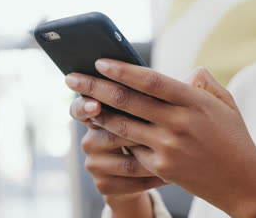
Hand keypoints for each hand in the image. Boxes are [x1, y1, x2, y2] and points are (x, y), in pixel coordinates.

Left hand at [65, 59, 255, 217]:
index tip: (99, 62)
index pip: (150, 80)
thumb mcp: (225, 104)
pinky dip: (116, 138)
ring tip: (78, 103)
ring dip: (97, 113)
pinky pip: (132, 149)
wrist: (244, 182)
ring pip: (122, 126)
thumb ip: (203, 83)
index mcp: (194, 101)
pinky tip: (101, 128)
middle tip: (70, 78)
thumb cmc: (234, 138)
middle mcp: (178, 122)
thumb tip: (185, 72)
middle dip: (93, 87)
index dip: (121, 70)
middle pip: (127, 101)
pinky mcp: (162, 168)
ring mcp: (168, 147)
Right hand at [69, 96, 165, 216]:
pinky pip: (132, 184)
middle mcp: (89, 140)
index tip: (95, 106)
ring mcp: (94, 164)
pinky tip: (169, 176)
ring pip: (127, 163)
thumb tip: (152, 70)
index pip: (79, 109)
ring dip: (154, 161)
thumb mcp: (141, 113)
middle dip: (140, 133)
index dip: (85, 107)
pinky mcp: (103, 185)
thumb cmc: (145, 132)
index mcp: (93, 117)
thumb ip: (139, 96)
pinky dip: (153, 180)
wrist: (140, 173)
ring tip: (175, 157)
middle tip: (163, 130)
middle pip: (112, 135)